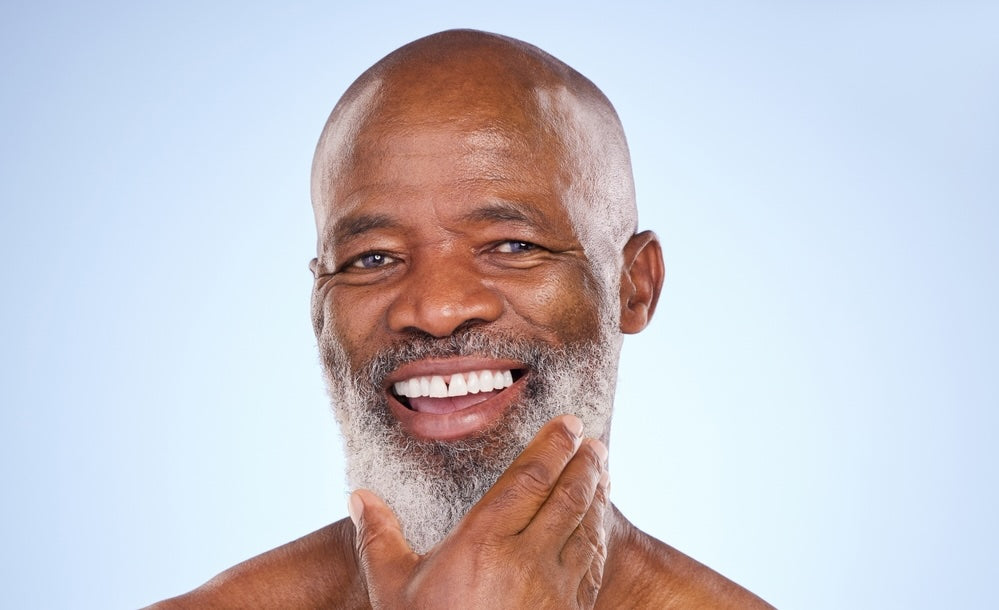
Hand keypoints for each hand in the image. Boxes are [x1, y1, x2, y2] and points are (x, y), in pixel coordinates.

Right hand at [348, 415, 610, 608]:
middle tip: (592, 439)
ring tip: (601, 469)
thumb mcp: (392, 592)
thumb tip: (359, 497)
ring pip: (587, 527)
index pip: (530, 479)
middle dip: (584, 462)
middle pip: (568, 496)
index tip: (569, 423)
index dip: (553, 445)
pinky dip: (599, 535)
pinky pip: (592, 564)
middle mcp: (527, 560)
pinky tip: (597, 527)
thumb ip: (378, 538)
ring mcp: (554, 591)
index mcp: (484, 543)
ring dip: (598, 493)